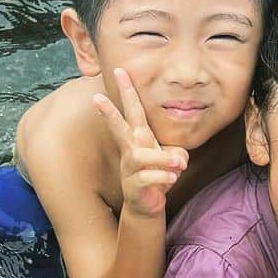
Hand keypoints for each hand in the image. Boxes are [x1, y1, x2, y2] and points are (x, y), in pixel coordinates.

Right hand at [93, 68, 187, 217]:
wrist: (149, 206)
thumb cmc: (159, 177)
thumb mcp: (172, 160)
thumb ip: (177, 153)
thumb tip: (177, 157)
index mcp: (139, 139)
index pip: (133, 111)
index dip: (127, 91)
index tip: (120, 71)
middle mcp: (131, 150)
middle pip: (119, 127)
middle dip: (110, 111)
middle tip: (97, 96)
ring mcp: (129, 168)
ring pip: (141, 156)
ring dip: (163, 158)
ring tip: (179, 165)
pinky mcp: (133, 185)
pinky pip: (148, 177)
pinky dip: (163, 177)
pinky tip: (172, 179)